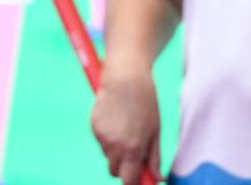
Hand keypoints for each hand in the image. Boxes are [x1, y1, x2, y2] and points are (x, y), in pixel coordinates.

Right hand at [91, 65, 161, 181]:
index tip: (140, 179)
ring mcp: (101, 135)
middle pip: (114, 172)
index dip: (134, 182)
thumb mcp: (156, 131)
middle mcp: (114, 145)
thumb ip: (155, 158)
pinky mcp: (93, 126)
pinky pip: (101, 141)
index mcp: (133, 148)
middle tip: (135, 154)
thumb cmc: (145, 103)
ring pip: (108, 155)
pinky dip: (108, 137)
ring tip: (126, 128)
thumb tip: (157, 178)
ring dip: (116, 150)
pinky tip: (117, 119)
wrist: (125, 77)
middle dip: (123, 168)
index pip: (128, 181)